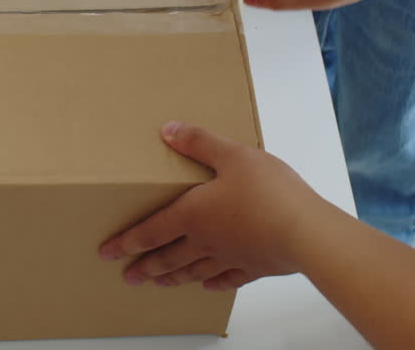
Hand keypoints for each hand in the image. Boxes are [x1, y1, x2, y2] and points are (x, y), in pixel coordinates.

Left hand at [98, 122, 327, 290]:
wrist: (306, 232)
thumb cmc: (268, 192)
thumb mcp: (231, 154)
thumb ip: (199, 142)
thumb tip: (167, 130)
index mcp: (193, 214)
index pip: (151, 230)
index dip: (127, 241)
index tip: (108, 252)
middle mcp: (206, 241)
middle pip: (168, 258)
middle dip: (146, 267)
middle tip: (129, 276)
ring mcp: (230, 257)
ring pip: (193, 271)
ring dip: (173, 277)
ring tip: (159, 283)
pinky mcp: (255, 266)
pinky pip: (228, 278)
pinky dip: (214, 282)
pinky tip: (209, 284)